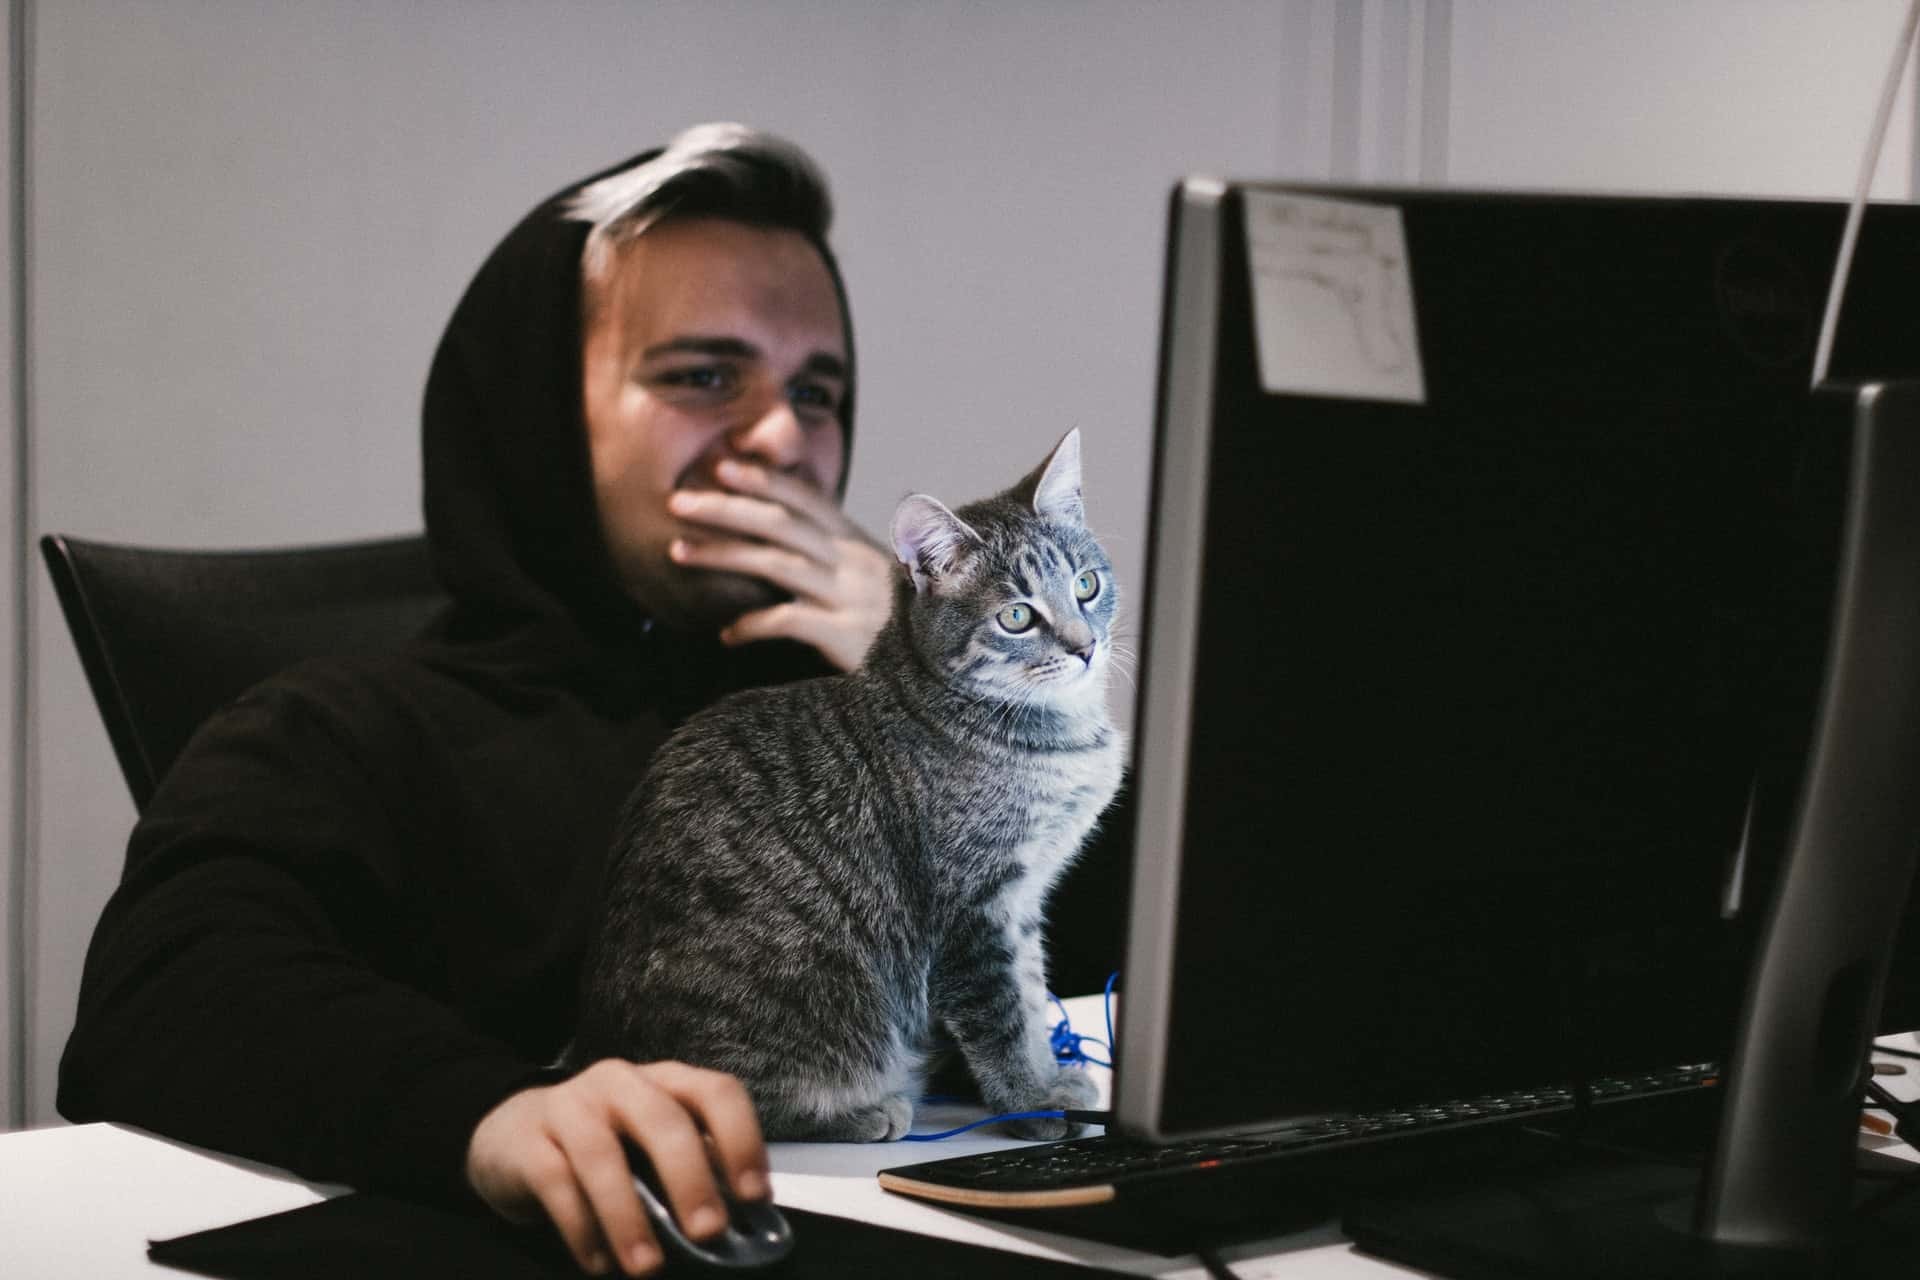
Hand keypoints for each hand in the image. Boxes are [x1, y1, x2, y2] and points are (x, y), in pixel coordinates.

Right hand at [466, 1059, 769, 1276]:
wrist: (513, 1132)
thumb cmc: (606, 1144)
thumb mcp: (652, 1146)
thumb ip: (693, 1170)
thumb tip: (742, 1225)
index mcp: (666, 1080)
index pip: (716, 1092)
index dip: (741, 1140)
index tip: (754, 1197)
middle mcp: (622, 1082)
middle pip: (663, 1119)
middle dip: (690, 1178)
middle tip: (709, 1232)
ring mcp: (570, 1106)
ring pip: (601, 1155)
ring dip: (629, 1216)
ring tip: (648, 1267)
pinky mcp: (527, 1142)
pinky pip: (556, 1183)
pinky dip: (582, 1228)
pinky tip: (599, 1263)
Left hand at [667, 458, 892, 670]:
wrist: (942, 670)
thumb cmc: (904, 627)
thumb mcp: (876, 580)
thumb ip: (837, 557)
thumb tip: (791, 536)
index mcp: (857, 544)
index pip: (806, 500)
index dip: (764, 480)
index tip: (722, 467)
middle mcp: (853, 563)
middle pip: (781, 522)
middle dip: (727, 508)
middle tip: (678, 502)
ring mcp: (851, 598)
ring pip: (778, 563)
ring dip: (723, 554)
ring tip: (677, 552)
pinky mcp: (847, 636)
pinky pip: (790, 621)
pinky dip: (753, 625)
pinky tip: (727, 634)